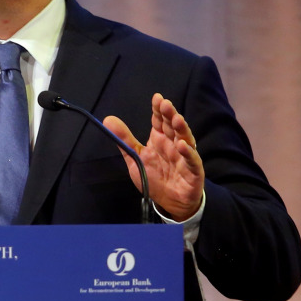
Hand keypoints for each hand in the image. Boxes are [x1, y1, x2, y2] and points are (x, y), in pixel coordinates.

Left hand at [102, 93, 203, 220]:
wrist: (171, 202)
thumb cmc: (155, 177)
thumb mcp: (136, 158)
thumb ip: (124, 140)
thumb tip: (107, 119)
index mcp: (159, 140)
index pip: (159, 121)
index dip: (158, 110)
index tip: (157, 98)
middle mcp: (173, 145)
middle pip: (172, 127)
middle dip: (170, 115)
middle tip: (165, 104)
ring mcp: (185, 156)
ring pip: (185, 139)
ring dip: (181, 129)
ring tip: (176, 119)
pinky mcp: (193, 171)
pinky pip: (192, 160)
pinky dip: (189, 153)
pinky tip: (183, 145)